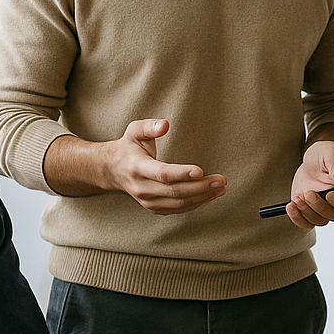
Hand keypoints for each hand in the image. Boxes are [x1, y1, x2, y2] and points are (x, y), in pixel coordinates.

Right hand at [45, 119, 226, 211]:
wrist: (112, 170)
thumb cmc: (128, 147)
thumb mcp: (134, 131)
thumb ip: (149, 126)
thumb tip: (165, 124)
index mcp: (137, 167)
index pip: (162, 173)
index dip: (181, 173)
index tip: (200, 170)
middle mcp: (142, 188)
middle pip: (175, 191)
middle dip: (200, 187)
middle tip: (221, 180)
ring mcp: (147, 201)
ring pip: (178, 203)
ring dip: (202, 197)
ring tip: (221, 188)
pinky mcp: (154, 208)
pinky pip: (178, 209)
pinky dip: (195, 204)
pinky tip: (210, 195)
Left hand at [285, 139, 333, 230]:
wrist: (312, 160)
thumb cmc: (326, 155)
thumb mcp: (332, 155)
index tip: (330, 194)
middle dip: (320, 206)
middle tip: (308, 193)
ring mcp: (323, 209)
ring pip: (319, 220)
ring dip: (307, 211)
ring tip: (298, 197)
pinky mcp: (309, 211)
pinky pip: (305, 223)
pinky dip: (297, 218)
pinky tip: (290, 205)